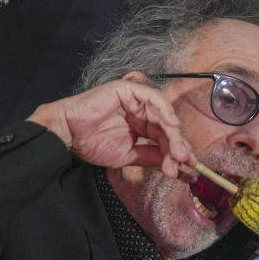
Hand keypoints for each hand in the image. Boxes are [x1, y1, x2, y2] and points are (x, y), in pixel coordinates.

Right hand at [27, 78, 195, 177]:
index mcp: (140, 126)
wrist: (68, 135)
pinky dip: (164, 110)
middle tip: (185, 162)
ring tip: (178, 153)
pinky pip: (152, 97)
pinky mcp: (128, 89)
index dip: (178, 153)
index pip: (165, 139)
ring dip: (173, 134)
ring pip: (163, 115)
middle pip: (167, 128)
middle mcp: (140, 112)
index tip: (190, 170)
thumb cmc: (91, 143)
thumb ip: (151, 157)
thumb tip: (176, 166)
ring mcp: (135, 100)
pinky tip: (172, 125)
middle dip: (178, 146)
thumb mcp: (128, 155)